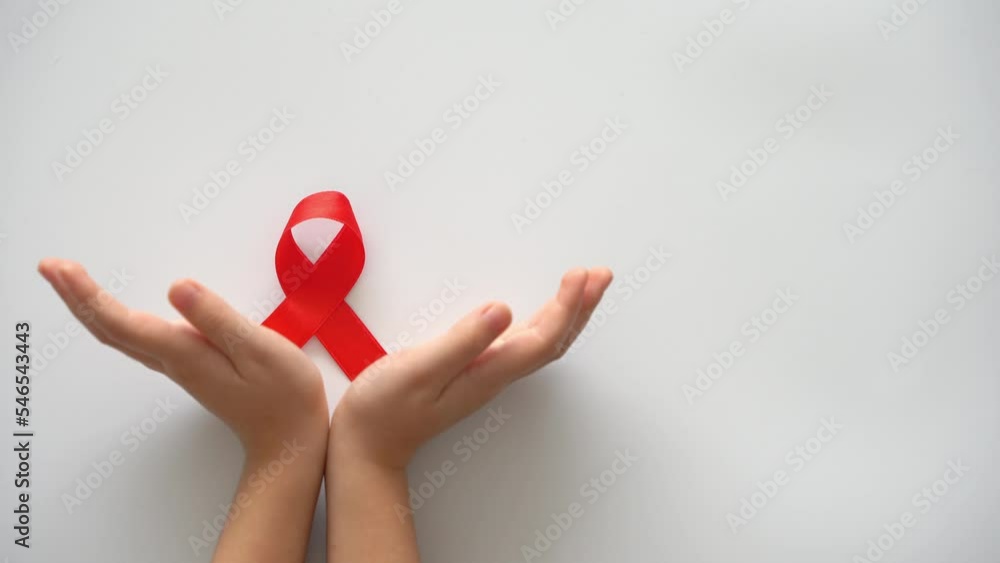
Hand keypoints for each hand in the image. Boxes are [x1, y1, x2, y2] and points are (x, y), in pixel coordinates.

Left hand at [37, 258, 327, 457]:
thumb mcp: (258, 350)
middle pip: (110, 329)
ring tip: (69, 278)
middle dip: (77, 296)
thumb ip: (217, 318)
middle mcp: (171, 361)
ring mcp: (177, 366)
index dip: (88, 294)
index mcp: (184, 354)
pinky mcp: (188, 366)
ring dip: (90, 306)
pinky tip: (111, 310)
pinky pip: (136, 339)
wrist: (288, 438)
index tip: (60, 267)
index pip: (122, 322)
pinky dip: (113, 318)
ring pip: (119, 335)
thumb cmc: (283, 394)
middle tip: (50, 265)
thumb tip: (176, 287)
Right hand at [330, 267, 612, 468]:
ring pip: (541, 342)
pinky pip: (523, 344)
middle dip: (581, 306)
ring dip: (568, 313)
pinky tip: (545, 310)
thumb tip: (504, 309)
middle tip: (602, 273)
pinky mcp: (474, 371)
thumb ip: (462, 340)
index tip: (579, 274)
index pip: (543, 339)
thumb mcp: (419, 368)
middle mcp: (495, 374)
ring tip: (585, 284)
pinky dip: (543, 321)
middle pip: (553, 341)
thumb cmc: (385, 407)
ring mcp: (487, 374)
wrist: (368, 444)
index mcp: (488, 372)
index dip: (567, 307)